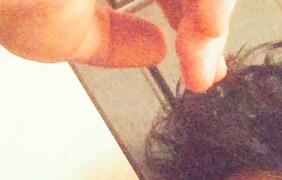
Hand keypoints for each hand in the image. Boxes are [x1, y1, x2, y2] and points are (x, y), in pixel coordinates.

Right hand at [0, 0, 235, 90]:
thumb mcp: (69, 30)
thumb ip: (114, 42)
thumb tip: (153, 49)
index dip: (194, 23)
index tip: (200, 66)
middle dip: (208, 25)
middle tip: (202, 70)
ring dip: (212, 16)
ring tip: (201, 60)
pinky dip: (208, 3)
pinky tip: (205, 32)